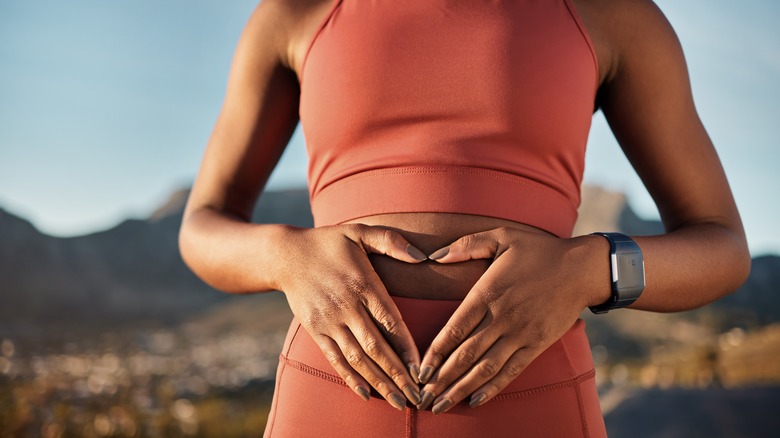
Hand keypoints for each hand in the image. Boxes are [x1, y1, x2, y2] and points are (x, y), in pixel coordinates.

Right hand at [276, 224, 427, 409]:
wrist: (284, 255)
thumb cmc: (329, 242)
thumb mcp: (359, 232)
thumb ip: (391, 241)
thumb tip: (422, 256)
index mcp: (363, 283)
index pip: (390, 321)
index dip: (407, 347)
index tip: (423, 369)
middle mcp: (347, 306)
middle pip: (376, 347)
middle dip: (398, 375)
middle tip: (418, 397)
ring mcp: (329, 321)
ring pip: (357, 358)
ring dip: (379, 382)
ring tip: (399, 402)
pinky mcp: (315, 330)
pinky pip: (335, 358)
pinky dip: (350, 378)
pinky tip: (366, 394)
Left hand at [415, 228, 605, 412]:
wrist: (582, 268)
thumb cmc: (539, 250)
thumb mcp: (501, 236)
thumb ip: (466, 245)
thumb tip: (434, 256)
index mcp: (488, 293)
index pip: (455, 328)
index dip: (436, 353)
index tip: (419, 370)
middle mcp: (501, 318)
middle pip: (465, 354)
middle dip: (441, 379)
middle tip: (422, 397)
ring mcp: (520, 333)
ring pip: (485, 367)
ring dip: (461, 388)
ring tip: (441, 406)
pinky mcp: (537, 344)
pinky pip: (512, 370)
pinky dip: (493, 387)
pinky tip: (476, 401)